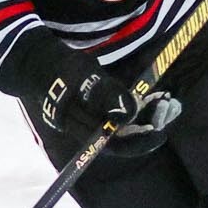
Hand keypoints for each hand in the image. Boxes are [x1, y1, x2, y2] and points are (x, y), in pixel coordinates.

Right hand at [38, 62, 182, 153]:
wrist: (37, 62)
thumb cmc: (59, 68)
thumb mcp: (82, 74)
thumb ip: (105, 93)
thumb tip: (130, 110)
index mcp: (82, 128)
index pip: (116, 145)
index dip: (140, 142)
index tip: (161, 132)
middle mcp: (90, 130)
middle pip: (125, 138)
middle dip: (150, 125)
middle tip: (171, 106)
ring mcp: (94, 121)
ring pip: (127, 126)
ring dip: (149, 116)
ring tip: (169, 102)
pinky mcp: (98, 110)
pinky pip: (123, 115)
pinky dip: (140, 108)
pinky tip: (155, 97)